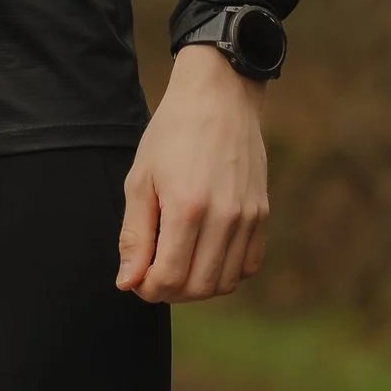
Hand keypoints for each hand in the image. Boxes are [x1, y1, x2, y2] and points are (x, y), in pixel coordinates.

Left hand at [118, 46, 269, 303]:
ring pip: (225, 281)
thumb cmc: (170, 136)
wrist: (218, 99)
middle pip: (199, 287)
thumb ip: (134, 237)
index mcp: (187, 209)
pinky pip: (248, 264)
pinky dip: (225, 271)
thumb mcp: (140, 182)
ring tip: (177, 263)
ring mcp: (249, 217)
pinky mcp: (262, 213)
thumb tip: (128, 283)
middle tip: (153, 273)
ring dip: (198, 285)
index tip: (137, 278)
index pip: (170, 279)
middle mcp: (225, 217)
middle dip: (170, 291)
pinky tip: (204, 253)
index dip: (148, 289)